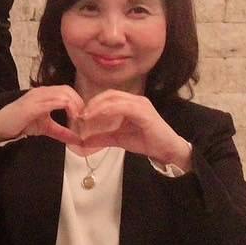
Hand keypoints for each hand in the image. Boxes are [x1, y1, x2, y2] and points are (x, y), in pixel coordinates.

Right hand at [0, 86, 84, 147]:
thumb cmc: (19, 124)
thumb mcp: (46, 128)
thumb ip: (62, 131)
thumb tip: (78, 139)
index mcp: (44, 94)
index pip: (67, 91)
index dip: (78, 101)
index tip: (84, 116)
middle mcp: (41, 92)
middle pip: (67, 90)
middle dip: (79, 103)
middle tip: (83, 118)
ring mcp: (36, 97)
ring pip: (63, 94)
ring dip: (75, 106)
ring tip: (78, 119)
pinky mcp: (32, 105)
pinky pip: (54, 102)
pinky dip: (67, 108)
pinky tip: (71, 117)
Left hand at [72, 90, 192, 169]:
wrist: (166, 150)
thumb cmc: (145, 141)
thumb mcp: (117, 139)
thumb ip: (101, 138)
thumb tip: (82, 141)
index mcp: (129, 104)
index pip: (107, 97)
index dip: (92, 104)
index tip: (79, 114)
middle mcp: (135, 100)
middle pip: (109, 94)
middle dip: (92, 103)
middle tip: (80, 115)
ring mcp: (140, 104)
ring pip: (114, 98)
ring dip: (98, 106)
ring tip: (86, 116)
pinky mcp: (144, 111)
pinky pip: (123, 106)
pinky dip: (108, 110)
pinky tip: (99, 116)